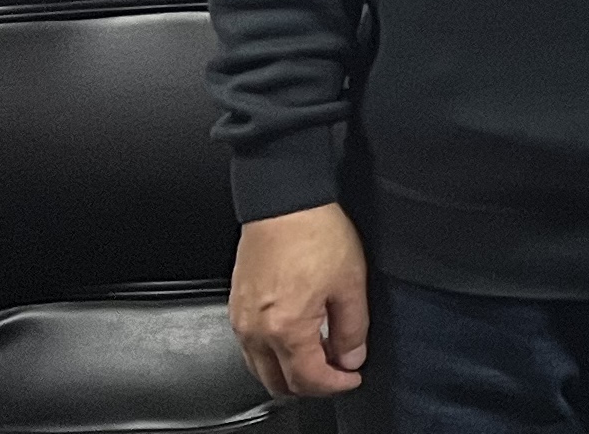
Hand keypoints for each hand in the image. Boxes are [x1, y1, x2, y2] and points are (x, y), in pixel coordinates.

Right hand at [229, 202, 370, 397]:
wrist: (282, 202)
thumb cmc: (315, 233)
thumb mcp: (350, 282)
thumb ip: (352, 328)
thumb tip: (351, 358)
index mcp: (285, 329)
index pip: (308, 380)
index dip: (335, 386)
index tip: (351, 379)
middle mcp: (256, 332)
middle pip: (278, 384)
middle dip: (310, 386)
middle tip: (336, 372)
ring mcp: (241, 321)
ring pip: (261, 369)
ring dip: (288, 373)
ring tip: (319, 356)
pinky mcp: (236, 307)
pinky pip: (250, 348)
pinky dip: (272, 354)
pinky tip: (295, 339)